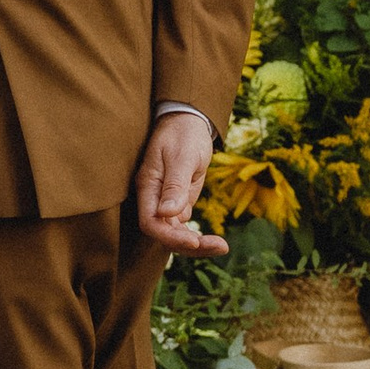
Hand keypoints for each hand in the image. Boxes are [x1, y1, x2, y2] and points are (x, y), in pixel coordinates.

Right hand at [136, 110, 227, 259]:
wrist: (188, 121)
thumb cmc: (183, 134)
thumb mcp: (182, 156)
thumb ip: (175, 185)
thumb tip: (168, 214)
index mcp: (148, 186)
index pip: (150, 222)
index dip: (170, 236)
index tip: (194, 241)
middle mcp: (154, 198)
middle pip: (163, 233)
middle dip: (188, 245)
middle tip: (219, 246)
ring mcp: (166, 202)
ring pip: (175, 233)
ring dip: (196, 245)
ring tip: (222, 247)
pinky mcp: (179, 202)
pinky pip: (184, 227)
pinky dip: (198, 237)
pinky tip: (216, 240)